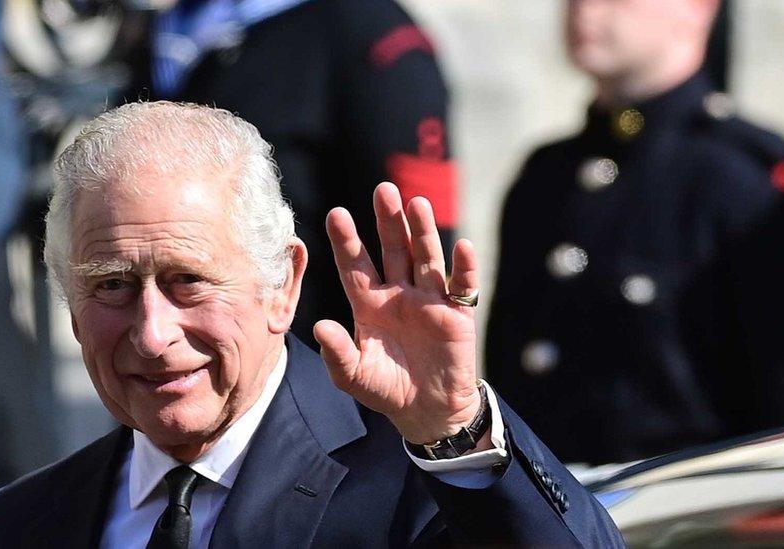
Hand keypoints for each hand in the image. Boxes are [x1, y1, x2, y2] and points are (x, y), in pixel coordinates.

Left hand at [315, 182, 484, 444]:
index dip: (347, 240)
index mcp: (369, 304)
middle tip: (383, 190)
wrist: (426, 411)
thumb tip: (320, 326)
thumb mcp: (354, 376)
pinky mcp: (456, 314)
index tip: (335, 213)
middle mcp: (398, 294)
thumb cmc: (385, 389)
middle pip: (393, 250)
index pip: (355, 266)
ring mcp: (428, 300)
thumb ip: (337, 353)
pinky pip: (462, 287)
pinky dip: (464, 268)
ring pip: (425, 258)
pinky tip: (463, 247)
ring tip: (417, 203)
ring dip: (422, 231)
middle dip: (388, 221)